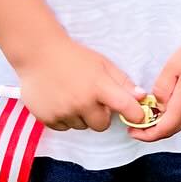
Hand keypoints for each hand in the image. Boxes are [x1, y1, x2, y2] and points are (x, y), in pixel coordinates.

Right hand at [18, 38, 143, 132]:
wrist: (38, 54)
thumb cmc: (74, 57)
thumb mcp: (102, 64)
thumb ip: (122, 82)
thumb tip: (141, 97)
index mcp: (99, 87)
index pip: (125, 107)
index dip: (135, 114)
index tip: (137, 116)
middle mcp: (82, 102)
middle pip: (102, 125)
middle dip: (101, 116)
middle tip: (93, 101)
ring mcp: (63, 112)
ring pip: (82, 126)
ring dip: (81, 116)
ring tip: (73, 96)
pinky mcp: (47, 118)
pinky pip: (64, 127)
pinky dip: (65, 118)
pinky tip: (60, 101)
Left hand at [128, 33, 180, 143]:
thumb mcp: (171, 68)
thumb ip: (160, 90)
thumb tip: (157, 104)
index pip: (163, 130)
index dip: (146, 135)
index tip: (133, 131)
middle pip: (173, 129)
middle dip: (154, 130)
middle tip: (139, 124)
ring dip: (167, 121)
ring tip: (153, 109)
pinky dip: (178, 113)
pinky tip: (172, 100)